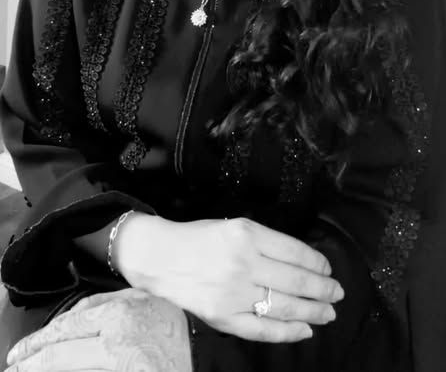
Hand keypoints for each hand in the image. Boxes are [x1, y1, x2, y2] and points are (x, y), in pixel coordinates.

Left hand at [5, 289, 191, 371]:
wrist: (206, 356)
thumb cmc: (175, 329)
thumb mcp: (142, 301)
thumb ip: (106, 301)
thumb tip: (70, 316)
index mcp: (119, 312)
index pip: (65, 327)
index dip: (35, 343)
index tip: (18, 354)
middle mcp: (116, 339)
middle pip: (58, 355)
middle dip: (29, 365)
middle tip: (13, 370)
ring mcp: (121, 365)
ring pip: (68, 371)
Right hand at [118, 215, 343, 342]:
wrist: (159, 257)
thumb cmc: (199, 239)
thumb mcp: (234, 226)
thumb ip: (266, 242)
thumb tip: (304, 262)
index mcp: (247, 234)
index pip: (294, 251)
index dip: (317, 263)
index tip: (328, 269)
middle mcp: (243, 262)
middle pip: (295, 279)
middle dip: (323, 289)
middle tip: (338, 293)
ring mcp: (233, 292)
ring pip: (284, 306)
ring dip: (313, 311)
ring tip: (329, 313)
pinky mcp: (223, 317)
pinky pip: (263, 329)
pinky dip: (287, 332)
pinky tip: (304, 330)